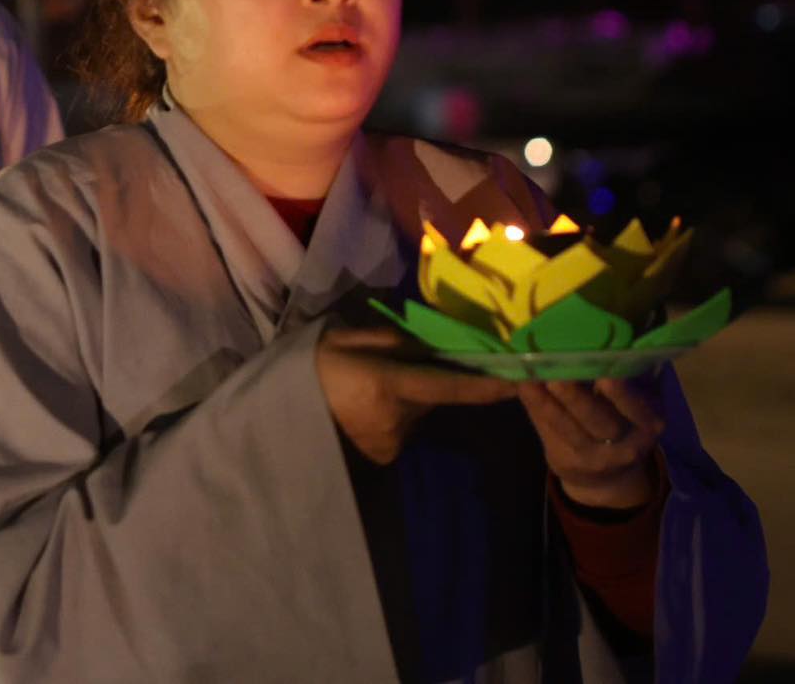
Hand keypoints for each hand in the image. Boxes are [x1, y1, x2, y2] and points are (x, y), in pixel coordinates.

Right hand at [316, 326, 515, 465]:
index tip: (518, 381)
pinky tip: (365, 407)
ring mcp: (390, 442)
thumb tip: (429, 344)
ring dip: (408, 399)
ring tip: (369, 387)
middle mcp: (395, 418)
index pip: (448, 385)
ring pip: (417, 413)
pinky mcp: (384, 455)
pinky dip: (394, 415)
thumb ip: (393, 341)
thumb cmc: (312, 367)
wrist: (277, 414)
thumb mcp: (348, 339)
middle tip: (397, 364)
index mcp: (387, 383)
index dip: (485, 385)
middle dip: (427, 379)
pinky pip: (403, 428)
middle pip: (433, 396)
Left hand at [517, 378, 665, 508]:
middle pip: (598, 420)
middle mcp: (623, 445)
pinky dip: (533, 407)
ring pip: (567, 428)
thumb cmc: (624, 420)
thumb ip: (630, 376)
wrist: (610, 475)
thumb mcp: (639, 404)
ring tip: (528, 378)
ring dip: (545, 402)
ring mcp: (592, 458)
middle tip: (556, 375)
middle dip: (575, 398)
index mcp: (648, 423)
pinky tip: (520, 386)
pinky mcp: (565, 460)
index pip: (635, 409)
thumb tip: (612, 339)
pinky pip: (547, 431)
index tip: (605, 377)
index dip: (621, 395)